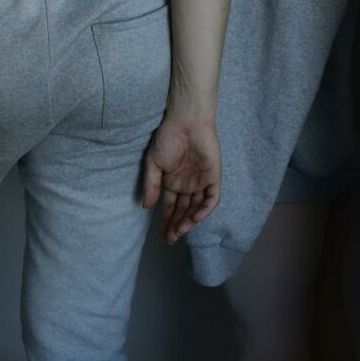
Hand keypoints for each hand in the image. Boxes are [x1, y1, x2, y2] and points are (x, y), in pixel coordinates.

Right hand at [141, 115, 221, 243]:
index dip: (165, 221)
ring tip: (180, 231)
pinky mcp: (213, 177)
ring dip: (189, 221)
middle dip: (176, 225)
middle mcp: (187, 185)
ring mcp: (201, 182)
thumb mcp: (153, 163)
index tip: (161, 235)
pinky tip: (194, 218)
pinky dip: (204, 209)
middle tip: (170, 238)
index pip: (170, 207)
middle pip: (183, 211)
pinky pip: (211, 198)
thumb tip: (147, 207)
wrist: (185, 122)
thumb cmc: (167, 138)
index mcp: (173, 182)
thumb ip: (151, 185)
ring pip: (197, 208)